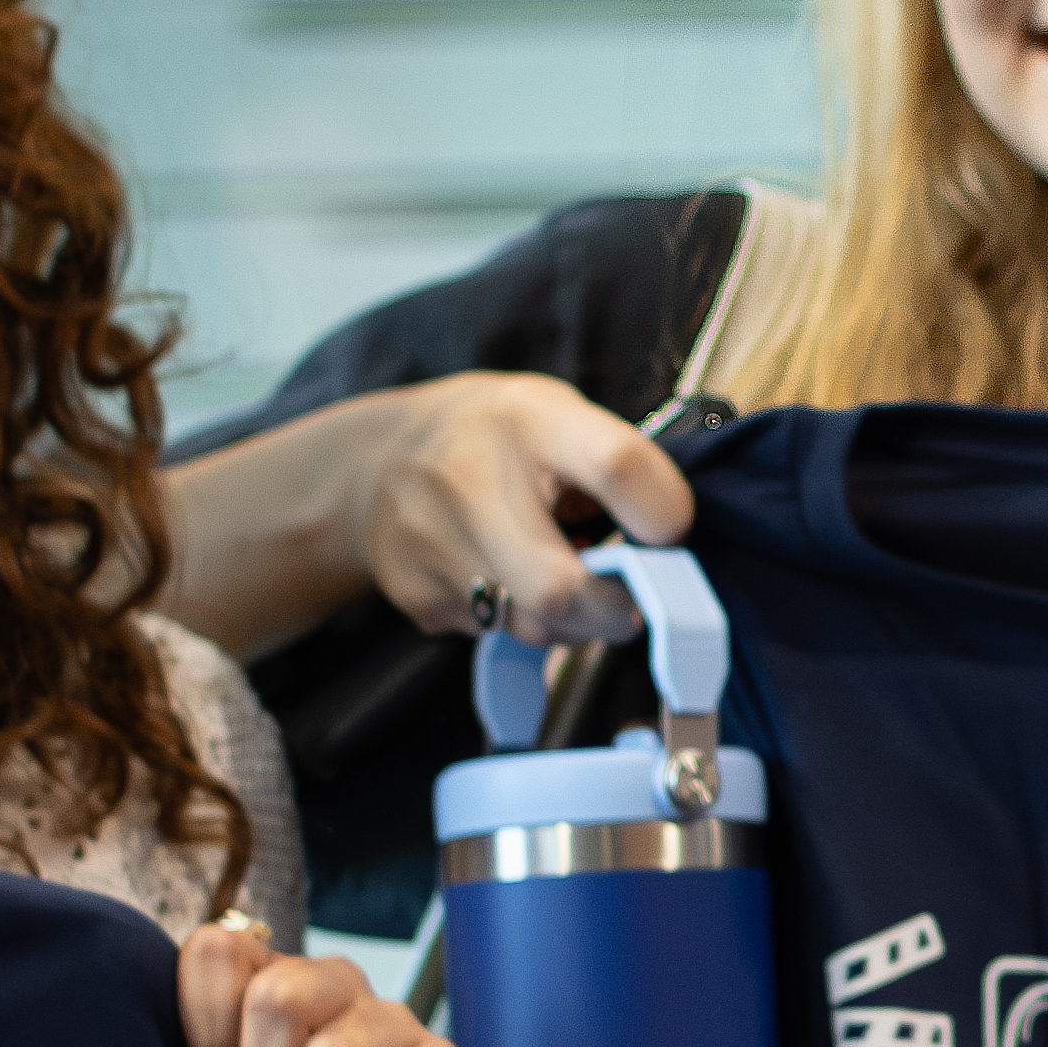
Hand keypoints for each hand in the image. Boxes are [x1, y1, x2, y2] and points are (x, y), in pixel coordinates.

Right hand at [355, 375, 696, 649]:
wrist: (376, 459)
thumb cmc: (497, 437)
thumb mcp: (555, 414)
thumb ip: (613, 466)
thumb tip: (670, 546)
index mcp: (530, 419)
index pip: (617, 465)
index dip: (662, 512)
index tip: (671, 533)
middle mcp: (470, 477)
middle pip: (559, 588)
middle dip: (611, 613)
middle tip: (629, 604)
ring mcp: (430, 541)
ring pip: (529, 624)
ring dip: (567, 622)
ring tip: (563, 578)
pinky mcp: (414, 592)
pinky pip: (489, 632)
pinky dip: (514, 617)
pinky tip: (503, 577)